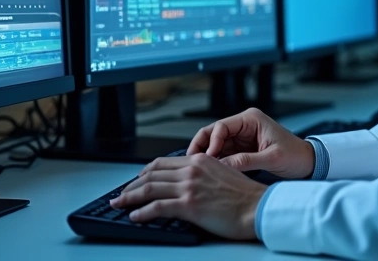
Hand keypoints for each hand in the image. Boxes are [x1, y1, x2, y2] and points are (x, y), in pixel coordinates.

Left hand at [109, 153, 266, 240]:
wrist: (259, 207)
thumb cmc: (246, 196)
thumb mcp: (223, 174)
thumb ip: (203, 175)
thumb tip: (187, 185)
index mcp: (200, 160)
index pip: (163, 163)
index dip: (145, 172)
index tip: (136, 180)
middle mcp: (192, 169)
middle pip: (151, 174)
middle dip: (131, 185)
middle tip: (121, 194)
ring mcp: (189, 186)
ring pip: (149, 189)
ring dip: (129, 198)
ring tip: (119, 204)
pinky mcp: (189, 205)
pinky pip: (156, 207)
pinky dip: (141, 212)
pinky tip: (134, 217)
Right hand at [187, 108, 315, 178]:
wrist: (308, 163)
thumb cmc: (295, 156)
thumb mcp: (272, 159)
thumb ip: (247, 161)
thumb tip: (223, 166)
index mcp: (251, 119)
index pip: (221, 126)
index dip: (211, 141)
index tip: (209, 158)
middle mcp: (244, 125)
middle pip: (213, 133)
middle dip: (202, 147)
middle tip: (192, 163)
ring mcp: (241, 137)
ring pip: (215, 144)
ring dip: (207, 155)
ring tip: (198, 169)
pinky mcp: (242, 148)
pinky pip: (223, 153)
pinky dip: (215, 161)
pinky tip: (210, 172)